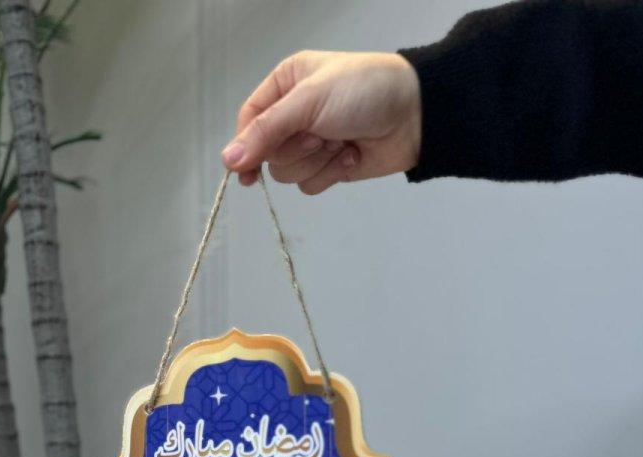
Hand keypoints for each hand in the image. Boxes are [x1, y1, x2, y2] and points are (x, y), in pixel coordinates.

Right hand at [222, 51, 420, 191]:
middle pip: (268, 153)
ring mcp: (312, 143)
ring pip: (288, 174)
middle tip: (323, 133)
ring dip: (316, 161)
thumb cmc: (365, 91)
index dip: (246, 146)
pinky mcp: (329, 166)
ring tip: (341, 140)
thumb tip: (228, 160)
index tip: (245, 170)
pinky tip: (352, 154)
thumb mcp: (309, 101)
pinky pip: (310, 185)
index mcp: (286, 84)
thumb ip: (267, 131)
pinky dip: (331, 173)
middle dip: (297, 149)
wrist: (415, 114)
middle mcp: (295, 114)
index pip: (250, 120)